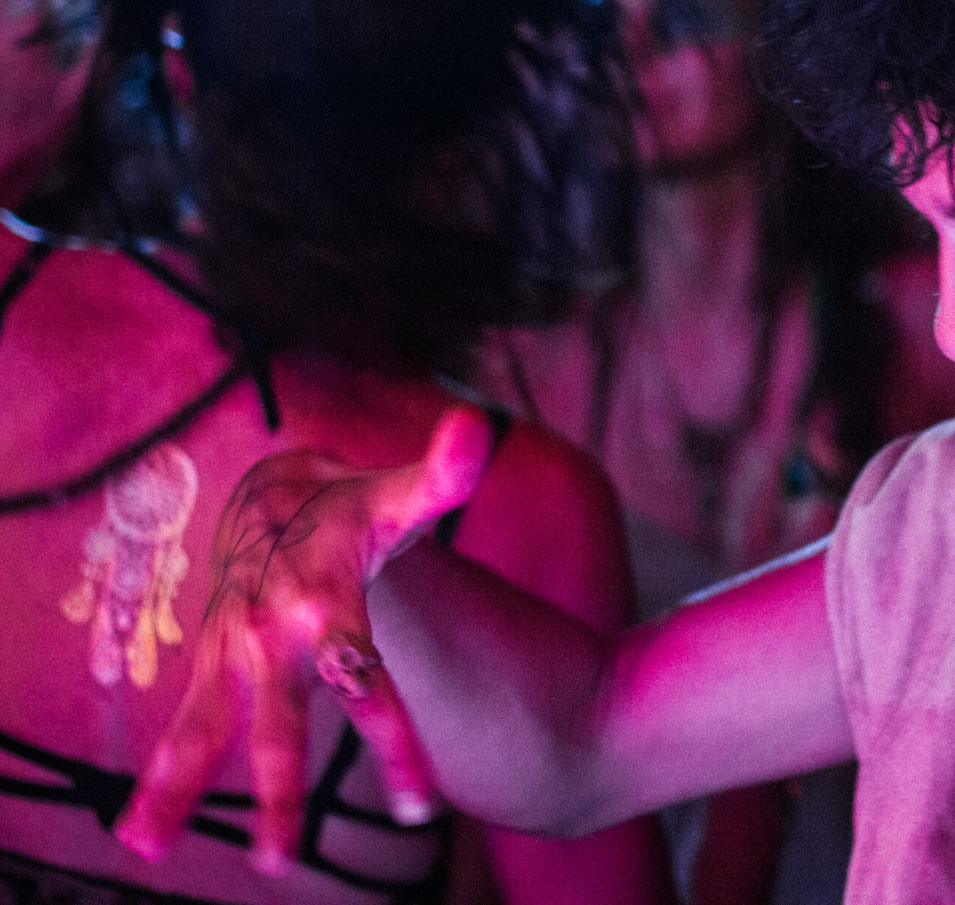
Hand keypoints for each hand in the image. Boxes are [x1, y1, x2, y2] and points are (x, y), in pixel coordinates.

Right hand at [115, 406, 495, 872]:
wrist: (272, 495)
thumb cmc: (350, 509)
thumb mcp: (398, 496)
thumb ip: (444, 475)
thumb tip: (477, 430)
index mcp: (324, 601)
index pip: (363, 678)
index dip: (393, 742)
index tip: (420, 806)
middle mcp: (271, 633)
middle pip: (279, 721)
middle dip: (280, 790)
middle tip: (280, 863)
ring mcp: (234, 653)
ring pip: (206, 728)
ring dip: (180, 787)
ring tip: (148, 848)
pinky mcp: (212, 668)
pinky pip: (185, 727)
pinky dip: (158, 778)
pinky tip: (139, 833)